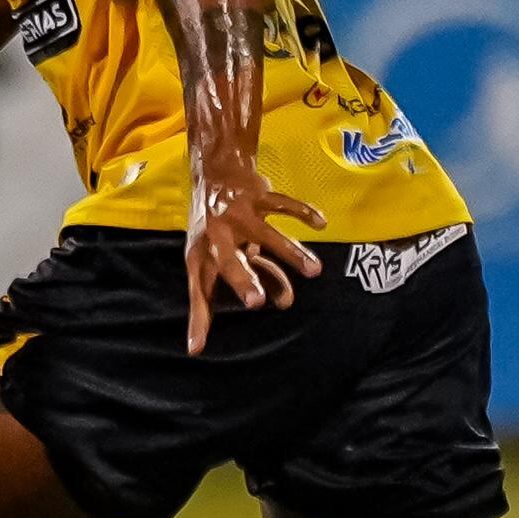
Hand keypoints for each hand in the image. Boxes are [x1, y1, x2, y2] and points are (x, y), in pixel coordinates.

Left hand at [181, 169, 323, 353]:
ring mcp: (237, 213)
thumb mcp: (225, 253)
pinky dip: (303, 212)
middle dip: (243, 280)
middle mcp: (216, 235)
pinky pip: (282, 203)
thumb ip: (253, 276)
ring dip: (291, 252)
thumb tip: (285, 301)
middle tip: (257, 303)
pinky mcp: (258, 194)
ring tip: (315, 271)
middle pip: (229, 261)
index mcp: (201, 254)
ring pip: (266, 234)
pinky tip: (320, 224)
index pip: (199, 291)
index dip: (198, 319)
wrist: (215, 171)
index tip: (197, 347)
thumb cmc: (219, 225)